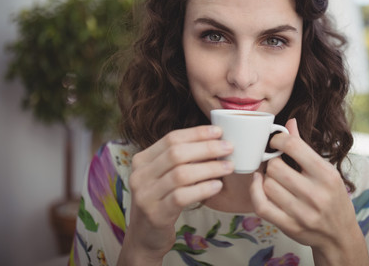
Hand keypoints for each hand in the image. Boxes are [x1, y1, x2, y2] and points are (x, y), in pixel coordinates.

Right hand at [119, 126, 233, 263]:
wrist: (145, 237)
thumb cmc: (162, 200)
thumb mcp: (164, 176)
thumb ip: (180, 159)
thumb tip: (214, 139)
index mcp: (141, 160)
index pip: (171, 138)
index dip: (197, 133)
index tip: (219, 131)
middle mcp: (139, 175)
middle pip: (176, 153)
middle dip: (206, 148)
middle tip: (229, 148)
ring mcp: (145, 195)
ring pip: (181, 174)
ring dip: (209, 168)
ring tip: (229, 167)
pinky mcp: (155, 214)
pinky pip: (182, 197)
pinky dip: (203, 189)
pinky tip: (217, 186)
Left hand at [249, 119, 368, 264]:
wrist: (339, 235)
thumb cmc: (332, 198)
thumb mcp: (325, 171)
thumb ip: (304, 147)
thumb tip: (290, 122)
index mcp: (327, 175)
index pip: (294, 146)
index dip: (278, 139)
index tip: (276, 142)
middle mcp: (316, 194)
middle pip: (275, 167)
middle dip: (272, 162)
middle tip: (276, 164)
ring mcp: (302, 213)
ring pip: (267, 184)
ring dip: (266, 179)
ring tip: (274, 178)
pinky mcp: (289, 226)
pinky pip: (261, 205)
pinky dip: (255, 192)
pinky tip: (259, 184)